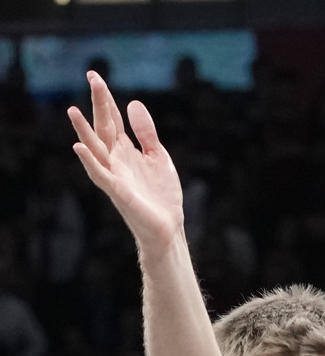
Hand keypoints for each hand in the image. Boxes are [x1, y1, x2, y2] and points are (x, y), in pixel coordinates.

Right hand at [68, 72, 183, 256]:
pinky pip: (100, 175)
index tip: (94, 75)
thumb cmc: (161, 195)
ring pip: (95, 149)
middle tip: (92, 76)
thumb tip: (132, 103)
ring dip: (84, 131)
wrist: (168, 228)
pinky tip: (79, 147)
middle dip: (99, 103)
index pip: (112, 118)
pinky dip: (89, 161)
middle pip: (103, 126)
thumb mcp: (157, 156)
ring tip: (73, 111)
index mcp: (125, 150)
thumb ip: (146, 132)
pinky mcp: (118, 192)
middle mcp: (116, 160)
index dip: (105, 98)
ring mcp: (115, 175)